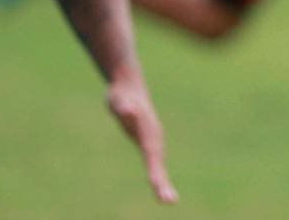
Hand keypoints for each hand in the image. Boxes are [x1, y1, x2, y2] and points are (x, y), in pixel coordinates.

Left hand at [106, 79, 177, 204]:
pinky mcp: (148, 143)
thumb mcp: (118, 100)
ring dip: (163, 183)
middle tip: (170, 201)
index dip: (154, 170)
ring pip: (158, 165)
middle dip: (163, 183)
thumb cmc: (121, 94)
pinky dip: (158, 177)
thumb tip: (128, 111)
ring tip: (168, 200)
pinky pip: (153, 164)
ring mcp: (152, 141)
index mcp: (148, 130)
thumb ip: (123, 106)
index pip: (151, 154)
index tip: (156, 185)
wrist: (128, 86)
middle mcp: (153, 137)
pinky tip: (160, 187)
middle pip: (158, 163)